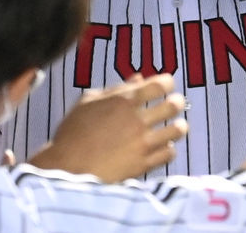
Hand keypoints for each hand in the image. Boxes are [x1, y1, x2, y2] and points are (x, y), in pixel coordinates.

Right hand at [26, 74, 187, 181]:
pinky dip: (169, 149)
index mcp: (124, 100)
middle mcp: (137, 119)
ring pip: (177, 130)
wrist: (67, 167)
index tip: (166, 85)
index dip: (168, 82)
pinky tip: (163, 147)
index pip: (160, 84)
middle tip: (174, 104)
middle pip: (173, 105)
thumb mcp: (88, 102)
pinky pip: (169, 154)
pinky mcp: (143, 164)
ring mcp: (142, 142)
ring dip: (178, 126)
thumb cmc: (73, 132)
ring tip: (175, 127)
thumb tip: (139, 78)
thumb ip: (116, 89)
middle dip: (177, 102)